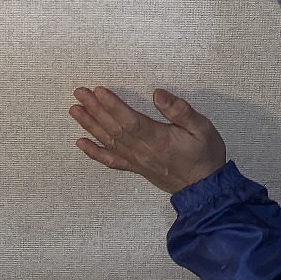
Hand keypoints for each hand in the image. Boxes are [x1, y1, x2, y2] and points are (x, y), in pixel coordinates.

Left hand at [69, 87, 226, 194]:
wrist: (205, 188)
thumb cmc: (205, 156)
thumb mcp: (202, 128)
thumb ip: (180, 110)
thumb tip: (158, 94)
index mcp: (158, 139)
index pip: (129, 120)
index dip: (112, 105)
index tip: (97, 91)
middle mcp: (143, 151)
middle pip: (114, 128)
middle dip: (95, 109)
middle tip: (79, 93)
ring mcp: (137, 161)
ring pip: (109, 142)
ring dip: (90, 125)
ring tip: (75, 110)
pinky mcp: (136, 167)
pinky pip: (111, 160)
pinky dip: (94, 152)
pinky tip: (80, 143)